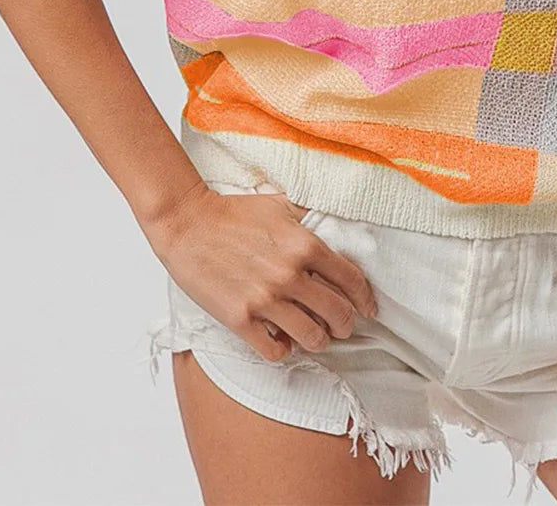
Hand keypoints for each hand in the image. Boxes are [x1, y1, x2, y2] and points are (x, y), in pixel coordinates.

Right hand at [142, 182, 379, 363]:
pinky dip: (284, 350)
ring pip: (312, 338)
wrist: (188, 224)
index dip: (365, 299)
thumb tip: (340, 225)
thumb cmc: (234, 213)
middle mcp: (290, 274)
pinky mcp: (240, 319)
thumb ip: (312, 217)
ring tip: (315, 337)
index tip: (368, 309)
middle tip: (342, 327)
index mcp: (305, 244)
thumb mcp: (281, 205)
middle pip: (338, 315)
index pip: (351, 280)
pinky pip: (275, 350)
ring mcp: (265, 299)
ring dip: (318, 341)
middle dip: (346, 325)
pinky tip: (282, 340)